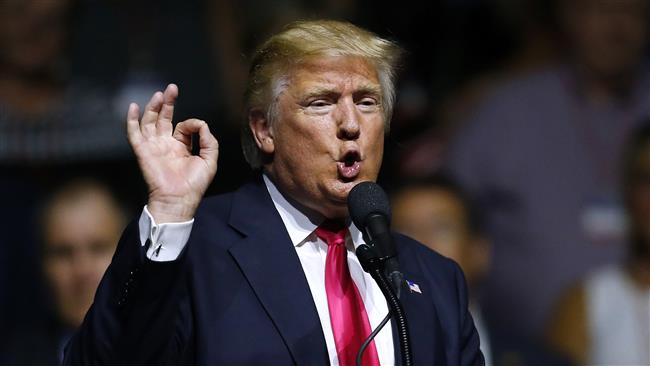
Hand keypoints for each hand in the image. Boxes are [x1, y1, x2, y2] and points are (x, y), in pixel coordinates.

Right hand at [127, 84, 218, 222]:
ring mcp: (154, 147)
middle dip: (168, 103)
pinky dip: (132, 120)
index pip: (184, 127)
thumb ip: (209, 141)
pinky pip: (134, 134)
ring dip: (153, 107)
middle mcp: (166, 144)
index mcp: (181, 147)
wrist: (179, 200)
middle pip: (164, 118)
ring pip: (150, 122)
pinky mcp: (143, 152)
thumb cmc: (194, 185)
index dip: (192, 124)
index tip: (199, 128)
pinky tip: (133, 107)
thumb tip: (202, 124)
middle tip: (172, 88)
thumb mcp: (210, 160)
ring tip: (159, 94)